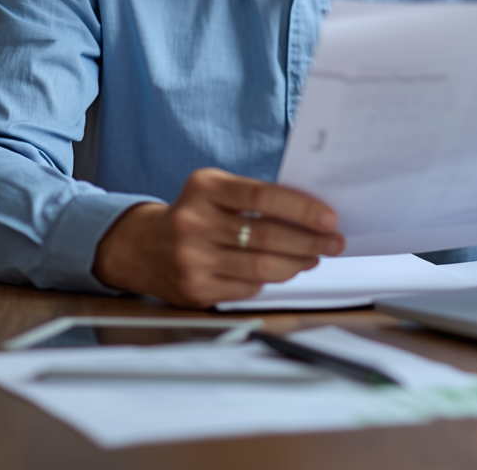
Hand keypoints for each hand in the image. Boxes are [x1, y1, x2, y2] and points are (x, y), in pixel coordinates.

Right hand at [92, 168, 344, 306]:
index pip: (262, 196)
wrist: (142, 246)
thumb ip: (254, 196)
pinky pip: (248, 286)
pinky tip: (286, 270)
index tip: (329, 217)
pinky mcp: (195, 289)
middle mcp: (195, 222)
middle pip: (266, 235)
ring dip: (297, 263)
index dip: (301, 208)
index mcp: (204, 188)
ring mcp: (192, 259)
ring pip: (261, 266)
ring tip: (315, 256)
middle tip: (334, 241)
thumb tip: (310, 212)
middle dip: (309, 240)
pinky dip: (272, 279)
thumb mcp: (216, 189)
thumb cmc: (194, 213)